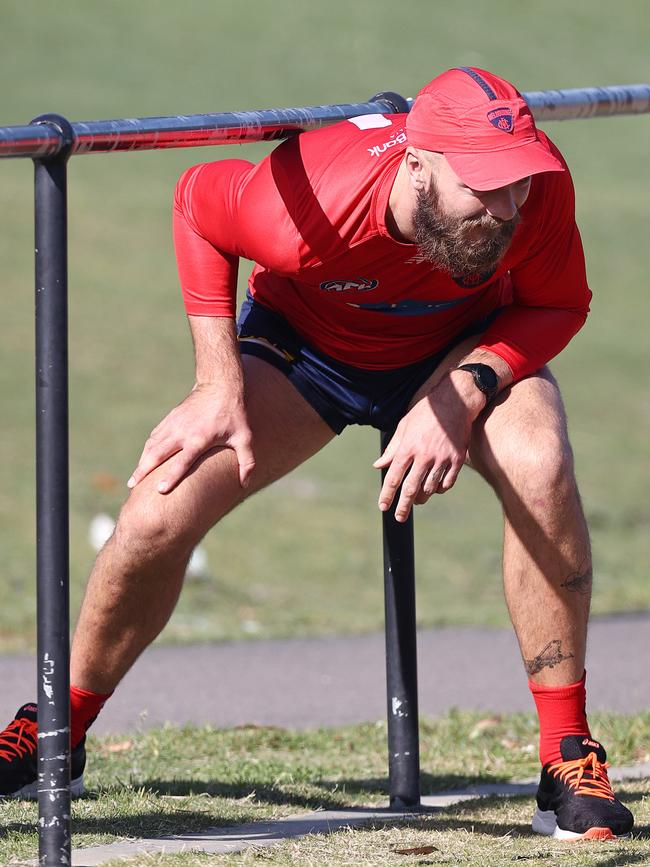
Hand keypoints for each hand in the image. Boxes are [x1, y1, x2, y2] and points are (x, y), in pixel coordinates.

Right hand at [127, 382, 254, 493]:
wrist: (219, 385)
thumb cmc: (234, 414)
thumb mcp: (244, 437)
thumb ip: (246, 461)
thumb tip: (245, 483)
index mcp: (199, 439)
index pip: (182, 462)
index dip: (171, 476)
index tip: (159, 490)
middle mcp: (182, 432)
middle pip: (157, 454)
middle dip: (143, 470)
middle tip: (133, 485)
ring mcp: (174, 424)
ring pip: (152, 445)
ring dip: (142, 461)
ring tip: (135, 477)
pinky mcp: (170, 418)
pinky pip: (155, 436)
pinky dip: (148, 449)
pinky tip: (145, 459)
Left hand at [373, 376, 476, 521]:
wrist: (455, 402)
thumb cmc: (425, 414)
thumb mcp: (403, 427)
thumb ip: (392, 449)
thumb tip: (379, 465)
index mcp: (408, 448)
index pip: (394, 477)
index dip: (387, 494)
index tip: (383, 506)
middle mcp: (424, 456)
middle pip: (411, 488)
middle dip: (403, 506)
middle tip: (399, 517)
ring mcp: (442, 459)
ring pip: (430, 488)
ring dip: (422, 497)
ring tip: (417, 500)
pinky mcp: (457, 459)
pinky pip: (447, 482)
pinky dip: (440, 488)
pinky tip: (435, 488)